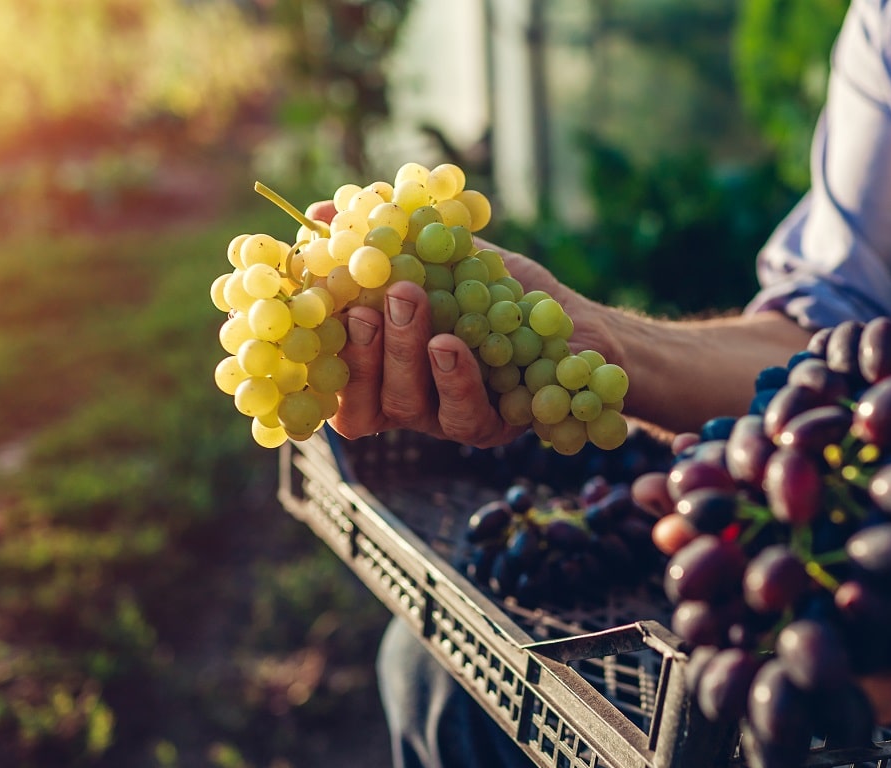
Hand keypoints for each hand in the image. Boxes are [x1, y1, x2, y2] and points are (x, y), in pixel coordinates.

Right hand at [329, 246, 622, 446]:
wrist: (572, 321)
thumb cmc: (496, 290)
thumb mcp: (443, 255)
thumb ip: (387, 241)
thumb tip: (319, 214)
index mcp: (379, 368)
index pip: (331, 371)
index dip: (320, 342)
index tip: (321, 298)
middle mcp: (404, 402)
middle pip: (365, 395)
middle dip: (365, 344)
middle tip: (370, 299)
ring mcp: (443, 420)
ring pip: (408, 406)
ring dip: (402, 353)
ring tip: (409, 300)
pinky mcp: (490, 429)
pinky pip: (466, 415)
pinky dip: (455, 378)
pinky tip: (449, 344)